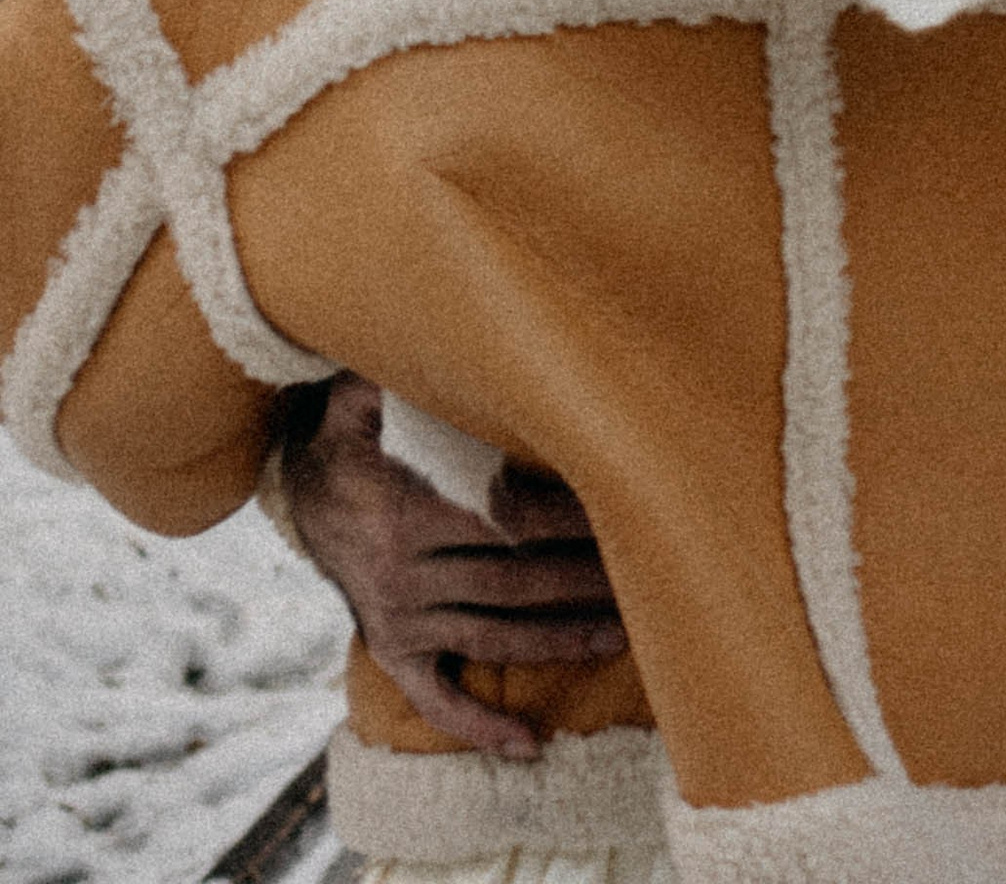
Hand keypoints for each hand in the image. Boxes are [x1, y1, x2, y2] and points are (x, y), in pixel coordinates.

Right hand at [281, 377, 627, 759]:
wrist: (298, 487)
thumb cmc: (358, 426)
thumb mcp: (363, 392)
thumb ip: (401, 368)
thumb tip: (440, 312)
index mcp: (407, 507)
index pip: (509, 517)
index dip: (572, 518)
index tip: (630, 508)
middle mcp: (403, 571)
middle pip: (514, 582)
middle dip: (585, 582)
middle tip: (654, 579)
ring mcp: (398, 616)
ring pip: (493, 635)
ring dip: (559, 640)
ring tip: (624, 637)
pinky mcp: (390, 649)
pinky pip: (434, 697)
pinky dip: (477, 726)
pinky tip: (527, 745)